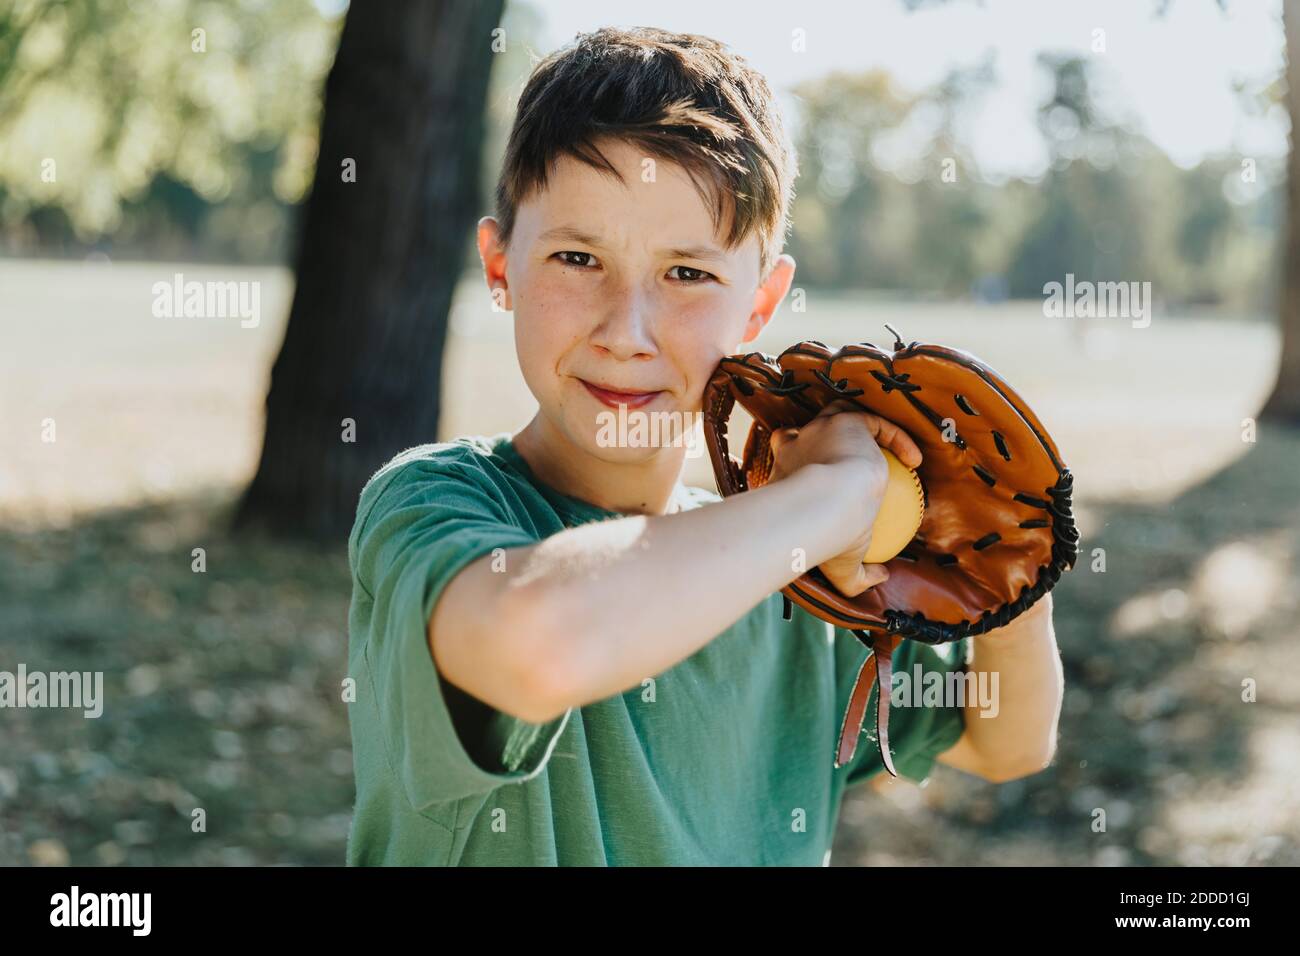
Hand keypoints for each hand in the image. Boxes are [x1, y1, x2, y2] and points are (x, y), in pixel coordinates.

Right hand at [770, 401, 922, 596]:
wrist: (821, 507)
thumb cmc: (822, 537)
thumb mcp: (838, 565)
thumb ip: (856, 576)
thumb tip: (880, 578)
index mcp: (786, 472)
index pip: (787, 453)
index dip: (800, 454)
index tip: (820, 470)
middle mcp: (797, 445)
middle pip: (809, 427)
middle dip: (825, 430)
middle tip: (854, 451)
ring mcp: (820, 430)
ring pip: (840, 413)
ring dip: (863, 425)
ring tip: (890, 448)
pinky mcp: (846, 422)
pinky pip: (876, 424)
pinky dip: (897, 439)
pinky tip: (915, 461)